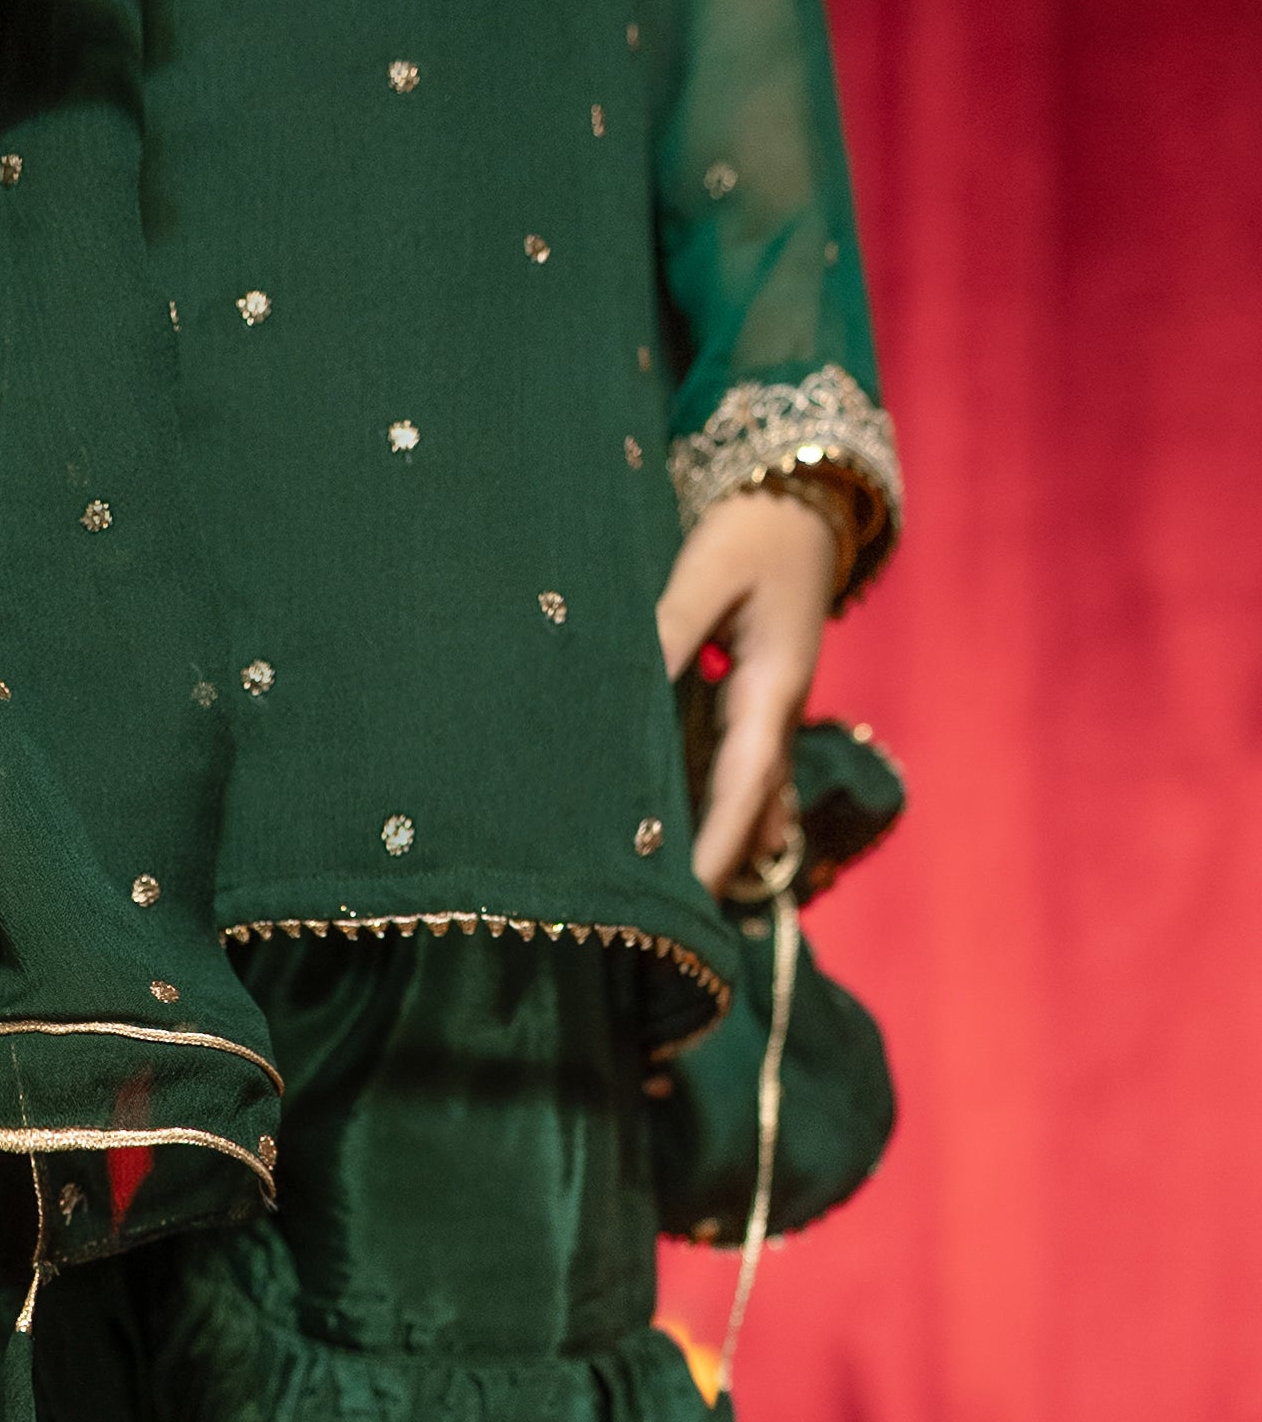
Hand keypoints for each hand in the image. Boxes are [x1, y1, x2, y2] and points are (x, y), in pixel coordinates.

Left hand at [656, 492, 836, 898]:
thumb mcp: (706, 574)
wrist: (798, 494)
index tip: (688, 897)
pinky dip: (733, 812)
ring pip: (750, 793)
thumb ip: (665, 632)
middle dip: (718, 862)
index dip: (717, 844)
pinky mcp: (759, 697)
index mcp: (772, 687)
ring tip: (694, 910)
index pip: (743, 784)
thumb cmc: (749, 528)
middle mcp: (778, 710)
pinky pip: (746, 769)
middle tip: (678, 928)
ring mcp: (773, 707)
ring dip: (726, 844)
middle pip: (749, 804)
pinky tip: (725, 854)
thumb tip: (623, 689)